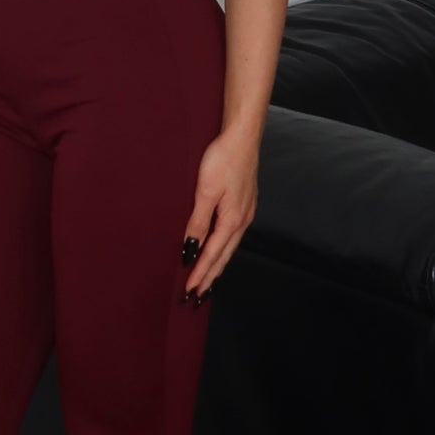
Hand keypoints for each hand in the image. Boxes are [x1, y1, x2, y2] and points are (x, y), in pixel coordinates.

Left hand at [180, 122, 259, 300]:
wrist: (242, 137)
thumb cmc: (223, 159)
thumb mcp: (205, 191)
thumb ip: (198, 221)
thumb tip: (191, 247)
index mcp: (232, 220)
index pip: (211, 255)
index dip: (200, 273)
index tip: (189, 290)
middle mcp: (242, 221)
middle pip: (223, 257)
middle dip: (210, 278)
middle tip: (198, 297)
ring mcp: (246, 213)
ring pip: (229, 247)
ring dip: (217, 265)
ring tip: (208, 280)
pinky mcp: (245, 204)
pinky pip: (232, 235)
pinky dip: (223, 249)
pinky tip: (219, 249)